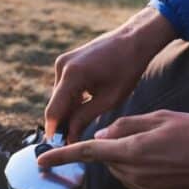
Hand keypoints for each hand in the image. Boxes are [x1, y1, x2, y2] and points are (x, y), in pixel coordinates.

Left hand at [36, 110, 188, 188]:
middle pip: (107, 159)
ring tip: (162, 146)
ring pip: (122, 171)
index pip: (87, 151)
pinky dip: (145, 170)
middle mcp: (134, 174)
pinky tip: (169, 161)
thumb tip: (101, 135)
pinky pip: (140, 181)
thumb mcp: (160, 118)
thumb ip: (126, 126)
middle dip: (114, 146)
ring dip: (130, 158)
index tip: (41, 160)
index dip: (61, 156)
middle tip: (144, 133)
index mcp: (131, 151)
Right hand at [44, 7, 176, 140]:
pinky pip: (64, 87)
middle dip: (63, 122)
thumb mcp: (109, 99)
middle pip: (56, 104)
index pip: (54, 111)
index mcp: (72, 75)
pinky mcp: (67, 61)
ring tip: (84, 124)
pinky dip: (72, 98)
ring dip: (69, 110)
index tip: (58, 148)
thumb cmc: (127, 68)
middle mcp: (62, 66)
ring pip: (60, 96)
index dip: (54, 132)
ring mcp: (63, 61)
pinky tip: (87, 106)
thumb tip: (70, 138)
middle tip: (75, 140)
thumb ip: (85, 118)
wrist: (133, 39)